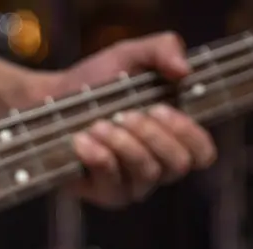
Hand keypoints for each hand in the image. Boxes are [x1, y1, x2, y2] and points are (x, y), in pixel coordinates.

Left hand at [45, 33, 216, 208]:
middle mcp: (157, 166)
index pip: (202, 154)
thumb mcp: (131, 54)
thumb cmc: (97, 81)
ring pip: (146, 173)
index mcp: (172, 138)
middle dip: (152, 135)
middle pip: (177, 165)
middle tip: (124, 114)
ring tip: (97, 124)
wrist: (50, 100)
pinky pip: (113, 183)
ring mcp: (132, 184)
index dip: (189, 135)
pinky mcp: (104, 194)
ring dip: (122, 143)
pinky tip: (82, 140)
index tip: (161, 108)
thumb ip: (163, 49)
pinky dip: (99, 157)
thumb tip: (184, 70)